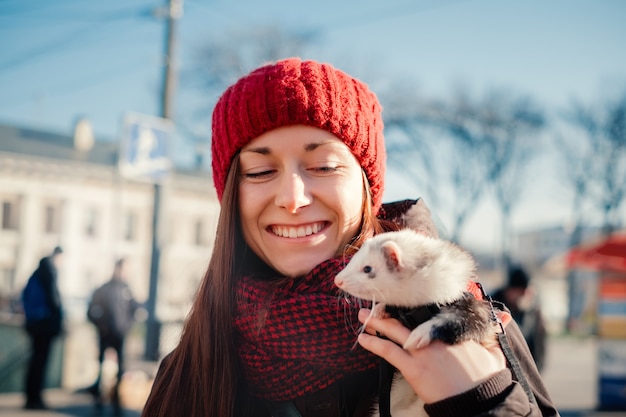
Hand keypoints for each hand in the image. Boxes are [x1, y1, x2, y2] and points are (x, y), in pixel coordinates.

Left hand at [357, 308, 505, 403]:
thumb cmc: (486, 379)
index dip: (416, 301)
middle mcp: (436, 335)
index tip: (404, 296)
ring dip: (376, 321)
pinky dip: (373, 344)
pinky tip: (362, 339)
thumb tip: (503, 317)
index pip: (432, 307)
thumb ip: (492, 332)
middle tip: (378, 302)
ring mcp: (423, 350)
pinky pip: (388, 351)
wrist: (478, 403)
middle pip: (408, 314)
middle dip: (391, 307)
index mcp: (454, 328)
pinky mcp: (414, 367)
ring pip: (394, 329)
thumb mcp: (493, 353)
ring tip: (363, 315)